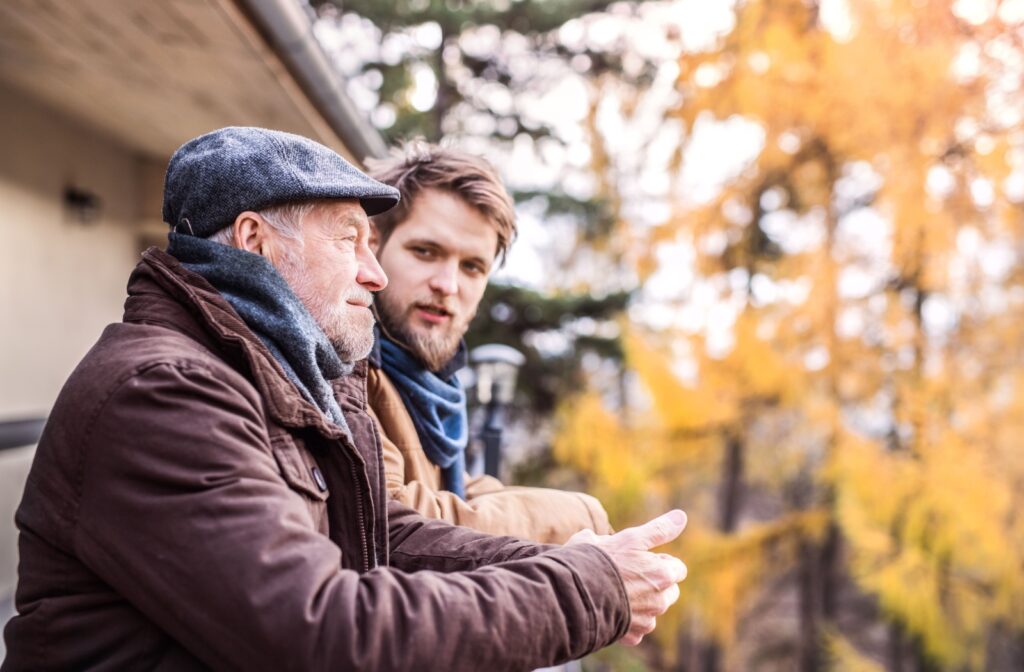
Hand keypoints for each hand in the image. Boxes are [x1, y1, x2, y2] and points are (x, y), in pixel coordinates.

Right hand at [566, 510, 687, 645]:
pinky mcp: (632, 636)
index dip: (659, 561)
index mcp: (663, 574)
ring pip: (653, 610)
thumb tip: (682, 516)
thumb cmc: (601, 561)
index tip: (640, 558)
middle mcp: (661, 600)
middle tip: (629, 573)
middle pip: (669, 591)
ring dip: (642, 602)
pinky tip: (610, 608)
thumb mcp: (630, 538)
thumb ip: (659, 529)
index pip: (678, 568)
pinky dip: (627, 621)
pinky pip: (637, 629)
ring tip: (616, 591)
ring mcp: (647, 621)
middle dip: (655, 583)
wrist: (574, 594)